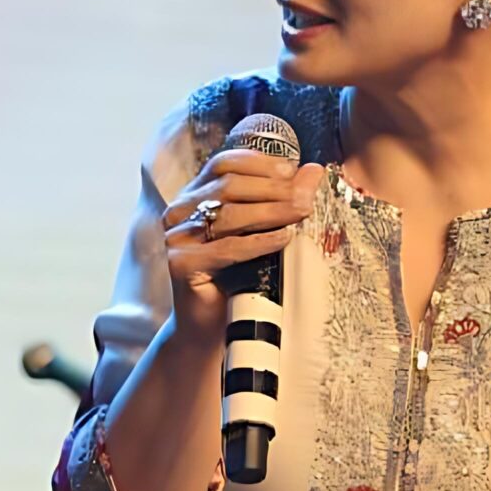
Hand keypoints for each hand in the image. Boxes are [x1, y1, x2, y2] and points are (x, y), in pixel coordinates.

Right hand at [161, 153, 323, 339]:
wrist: (208, 327)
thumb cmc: (234, 277)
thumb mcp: (260, 232)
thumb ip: (282, 198)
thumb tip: (314, 171)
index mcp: (194, 195)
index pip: (223, 163)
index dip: (258, 163)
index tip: (292, 170)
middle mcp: (180, 211)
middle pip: (227, 186)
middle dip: (272, 189)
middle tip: (305, 197)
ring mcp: (177, 237)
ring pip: (229, 215)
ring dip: (271, 212)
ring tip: (301, 213)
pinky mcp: (181, 264)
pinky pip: (227, 248)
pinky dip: (258, 242)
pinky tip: (283, 238)